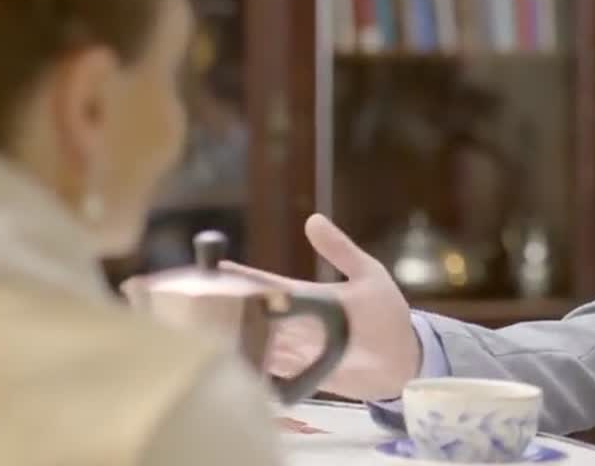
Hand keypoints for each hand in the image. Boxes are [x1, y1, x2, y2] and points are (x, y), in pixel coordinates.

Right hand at [220, 214, 420, 400]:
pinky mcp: (304, 374)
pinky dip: (254, 368)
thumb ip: (340, 250)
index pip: (265, 284)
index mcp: (307, 296)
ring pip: (258, 342)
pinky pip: (272, 371)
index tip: (209, 270)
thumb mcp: (368, 275)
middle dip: (224, 310)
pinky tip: (231, 367)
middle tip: (189, 306)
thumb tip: (312, 218)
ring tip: (200, 336)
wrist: (405, 358)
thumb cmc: (388, 313)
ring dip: (234, 339)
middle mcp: (296, 323)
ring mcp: (298, 350)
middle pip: (253, 315)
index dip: (239, 278)